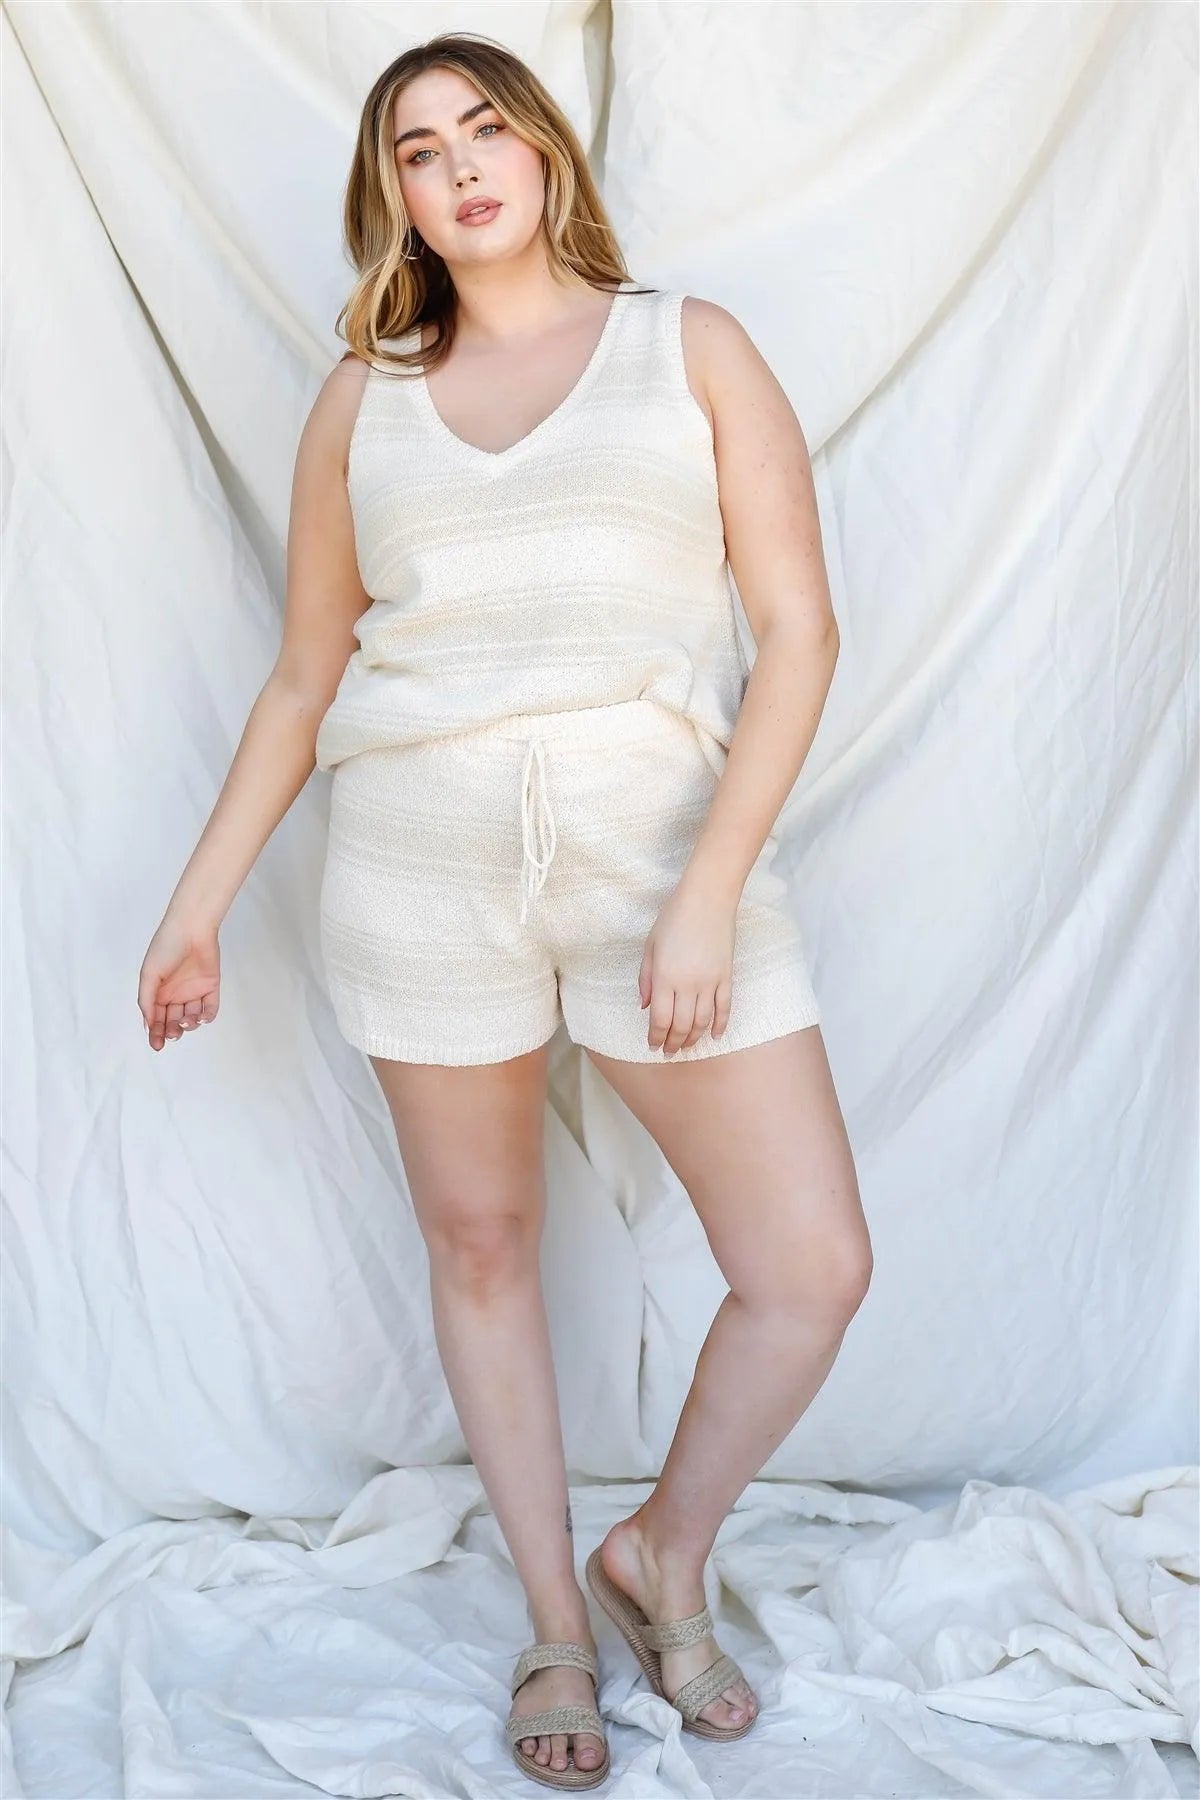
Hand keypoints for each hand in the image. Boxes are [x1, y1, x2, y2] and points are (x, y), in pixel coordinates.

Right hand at [138, 913, 220, 1050]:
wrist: (190, 928)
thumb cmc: (165, 947)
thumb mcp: (149, 975)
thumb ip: (147, 1000)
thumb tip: (149, 1024)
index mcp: (158, 992)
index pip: (156, 1019)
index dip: (156, 1033)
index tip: (157, 1045)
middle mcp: (175, 994)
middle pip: (173, 1021)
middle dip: (172, 1030)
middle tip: (172, 1032)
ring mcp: (194, 991)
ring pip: (192, 1018)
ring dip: (189, 1024)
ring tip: (186, 1019)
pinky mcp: (211, 987)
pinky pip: (210, 1008)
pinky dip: (207, 1016)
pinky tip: (201, 1017)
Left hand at [638, 877, 736, 1053]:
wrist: (707, 899)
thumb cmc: (673, 918)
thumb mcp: (650, 946)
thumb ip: (645, 979)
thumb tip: (644, 1007)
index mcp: (664, 978)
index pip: (660, 1020)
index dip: (656, 1038)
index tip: (653, 1047)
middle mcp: (688, 985)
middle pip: (681, 1025)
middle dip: (674, 1043)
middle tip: (669, 1053)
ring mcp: (710, 982)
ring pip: (703, 1021)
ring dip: (694, 1037)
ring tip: (687, 1046)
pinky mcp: (726, 976)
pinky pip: (725, 1008)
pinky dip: (721, 1025)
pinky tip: (715, 1036)